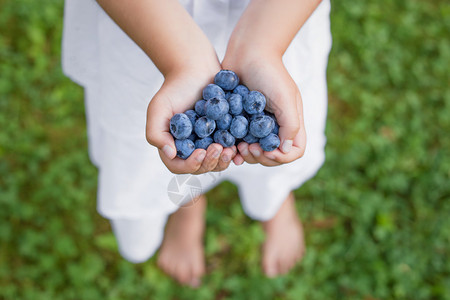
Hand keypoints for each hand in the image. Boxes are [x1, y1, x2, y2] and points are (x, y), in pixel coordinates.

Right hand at [146, 64, 236, 173]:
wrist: (196, 70)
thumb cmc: (174, 89)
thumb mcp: (158, 108)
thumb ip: (156, 133)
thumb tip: (170, 154)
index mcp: (173, 146)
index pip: (179, 166)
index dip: (190, 165)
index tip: (200, 153)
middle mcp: (191, 148)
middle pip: (200, 167)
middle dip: (210, 162)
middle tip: (218, 148)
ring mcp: (209, 143)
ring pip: (217, 162)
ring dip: (224, 160)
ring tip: (230, 149)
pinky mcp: (224, 136)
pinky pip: (230, 150)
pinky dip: (235, 152)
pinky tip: (240, 147)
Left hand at [222, 51, 305, 166]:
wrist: (246, 52)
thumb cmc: (269, 72)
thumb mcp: (286, 98)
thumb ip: (290, 125)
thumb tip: (285, 150)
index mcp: (290, 122)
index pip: (294, 151)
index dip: (282, 157)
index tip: (267, 151)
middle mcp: (274, 126)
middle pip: (272, 155)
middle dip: (260, 157)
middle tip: (247, 149)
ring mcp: (256, 124)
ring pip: (253, 151)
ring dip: (245, 154)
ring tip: (236, 148)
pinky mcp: (239, 120)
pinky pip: (237, 140)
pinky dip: (232, 147)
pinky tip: (227, 147)